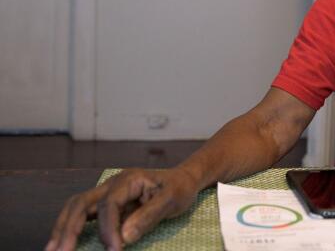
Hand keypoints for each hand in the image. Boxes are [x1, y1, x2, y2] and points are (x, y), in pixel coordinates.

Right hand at [46, 167, 198, 250]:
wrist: (183, 181)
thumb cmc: (179, 188)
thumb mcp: (172, 200)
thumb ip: (148, 216)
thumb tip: (123, 237)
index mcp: (128, 180)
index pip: (109, 204)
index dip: (107, 229)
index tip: (114, 250)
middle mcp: (112, 184)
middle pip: (81, 203)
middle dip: (69, 228)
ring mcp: (106, 193)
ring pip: (75, 207)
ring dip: (62, 228)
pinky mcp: (105, 204)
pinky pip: (82, 215)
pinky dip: (70, 228)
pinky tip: (62, 244)